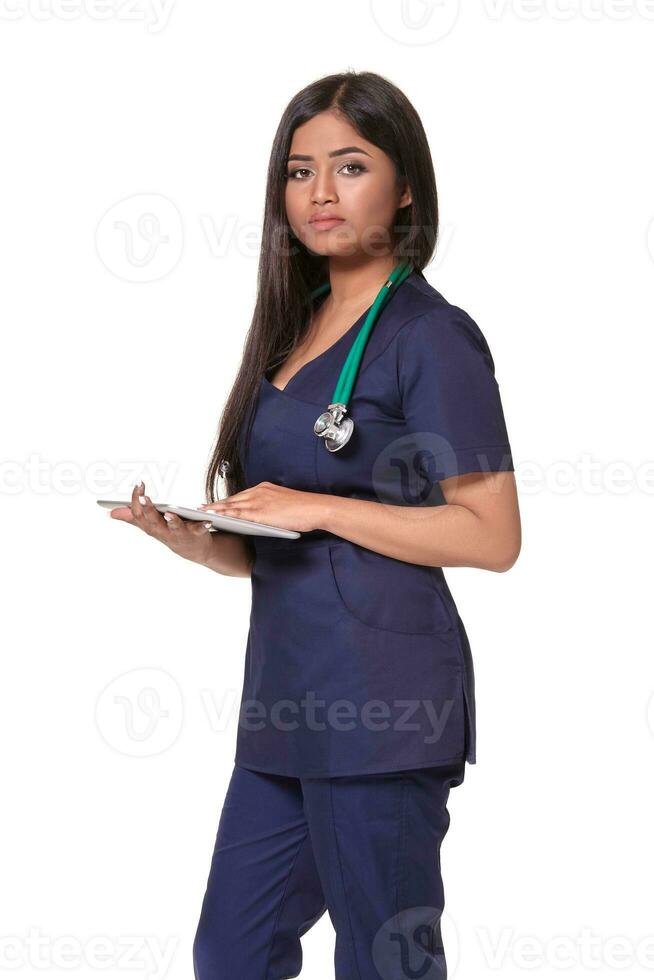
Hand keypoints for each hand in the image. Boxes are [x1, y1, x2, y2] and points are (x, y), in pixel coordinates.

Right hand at [108, 482, 216, 565]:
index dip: (137, 501)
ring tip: (170, 513)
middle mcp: (163, 531)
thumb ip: (132, 517)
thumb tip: (110, 512)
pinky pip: (200, 530)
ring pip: (174, 528)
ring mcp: (179, 534)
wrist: (192, 550)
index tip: (138, 486)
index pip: (139, 514)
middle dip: (148, 510)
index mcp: (151, 526)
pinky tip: (207, 520)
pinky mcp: (196, 534)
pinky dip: (202, 525)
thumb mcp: (149, 525)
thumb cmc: (169, 533)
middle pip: (153, 521)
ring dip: (172, 521)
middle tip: (144, 497)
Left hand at [196, 481, 329, 532]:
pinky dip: (225, 514)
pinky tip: (217, 518)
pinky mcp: (261, 512)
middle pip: (233, 498)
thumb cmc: (304, 508)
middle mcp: (259, 492)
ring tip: (203, 512)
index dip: (227, 500)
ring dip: (216, 508)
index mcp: (265, 488)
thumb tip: (263, 513)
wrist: (315, 508)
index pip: (241, 495)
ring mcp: (259, 501)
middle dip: (217, 503)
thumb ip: (271, 505)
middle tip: (202, 507)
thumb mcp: (284, 503)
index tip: (216, 502)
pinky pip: (238, 513)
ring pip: (231, 504)